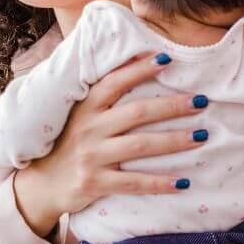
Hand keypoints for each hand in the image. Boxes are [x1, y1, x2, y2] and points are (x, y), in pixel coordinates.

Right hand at [12, 54, 209, 239]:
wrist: (41, 184)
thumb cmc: (69, 142)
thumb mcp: (79, 114)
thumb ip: (104, 92)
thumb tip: (141, 59)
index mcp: (86, 107)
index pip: (115, 81)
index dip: (140, 69)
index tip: (167, 59)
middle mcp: (89, 128)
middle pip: (137, 112)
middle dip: (172, 106)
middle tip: (201, 101)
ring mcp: (92, 156)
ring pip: (140, 145)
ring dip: (174, 140)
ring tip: (202, 136)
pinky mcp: (95, 183)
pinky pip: (134, 183)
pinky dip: (160, 183)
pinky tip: (183, 183)